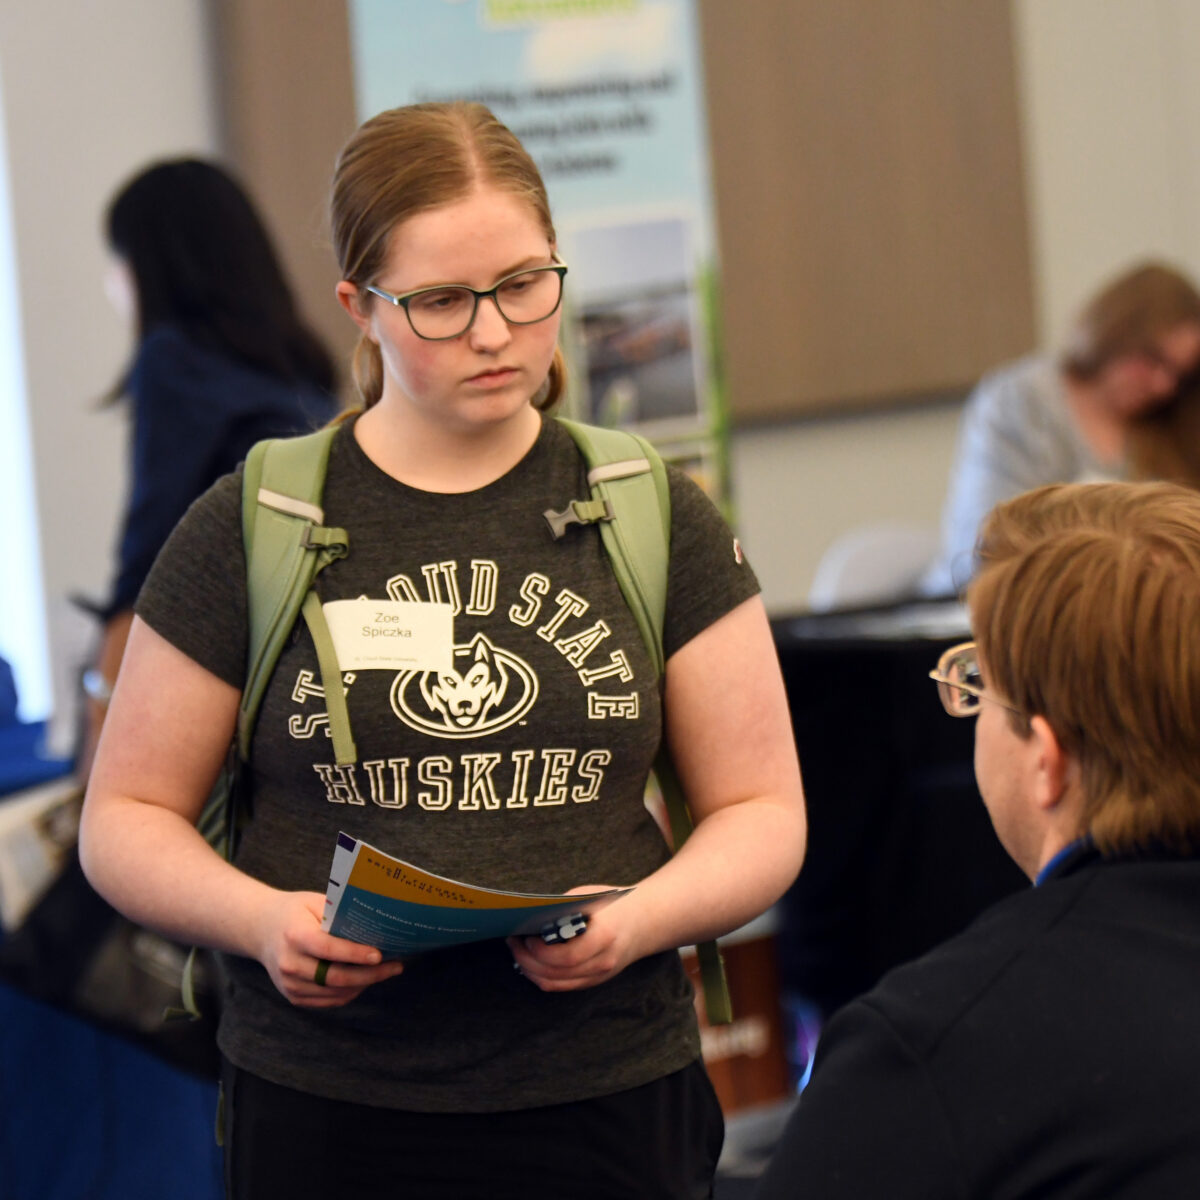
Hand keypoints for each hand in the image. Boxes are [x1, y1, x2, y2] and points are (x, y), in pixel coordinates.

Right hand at [256, 891, 403, 1007]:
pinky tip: (365, 980)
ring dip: (364, 985)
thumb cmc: (295, 912)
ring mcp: (289, 984)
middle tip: (395, 966)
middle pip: (335, 977)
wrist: (261, 929)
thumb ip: (338, 915)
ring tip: (386, 972)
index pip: (328, 949)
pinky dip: (350, 993)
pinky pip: (327, 1001)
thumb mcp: (314, 902)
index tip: (380, 955)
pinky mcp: (293, 996)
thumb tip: (374, 925)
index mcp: (295, 935)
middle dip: (370, 974)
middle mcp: (289, 963)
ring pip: (334, 992)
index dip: (355, 954)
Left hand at [506, 887, 637, 992]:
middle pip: (557, 974)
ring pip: (556, 984)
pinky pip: (562, 985)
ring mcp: (599, 975)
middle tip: (513, 941)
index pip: (568, 957)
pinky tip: (530, 961)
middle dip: (528, 960)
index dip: (542, 952)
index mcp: (605, 937)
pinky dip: (541, 975)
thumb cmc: (614, 902)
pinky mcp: (593, 980)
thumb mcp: (590, 896)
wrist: (645, 920)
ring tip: (517, 950)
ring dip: (531, 970)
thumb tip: (530, 918)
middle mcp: (603, 962)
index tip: (525, 937)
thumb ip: (564, 909)